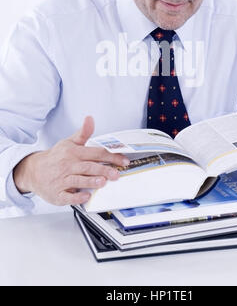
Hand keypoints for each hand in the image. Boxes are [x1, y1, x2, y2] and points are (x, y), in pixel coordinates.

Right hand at [13, 116, 129, 205]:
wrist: (33, 170)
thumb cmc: (55, 157)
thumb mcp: (69, 142)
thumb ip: (83, 133)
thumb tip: (90, 119)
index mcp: (73, 153)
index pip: (96, 153)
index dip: (111, 156)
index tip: (123, 160)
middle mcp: (68, 166)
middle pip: (88, 167)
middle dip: (104, 170)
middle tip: (116, 174)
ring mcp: (62, 180)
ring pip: (78, 180)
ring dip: (91, 181)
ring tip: (103, 182)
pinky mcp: (57, 194)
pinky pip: (67, 197)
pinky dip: (76, 197)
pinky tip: (86, 196)